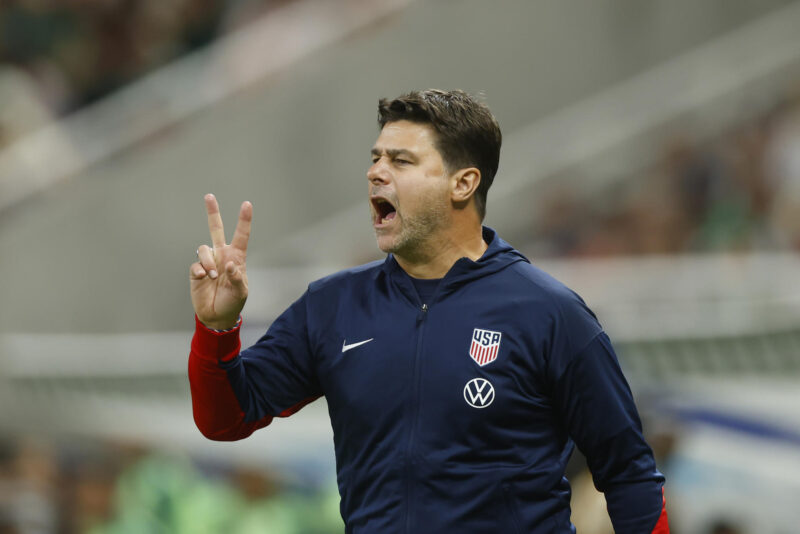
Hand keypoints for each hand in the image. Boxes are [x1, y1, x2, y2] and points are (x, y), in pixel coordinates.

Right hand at [190, 194, 251, 329]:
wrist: (217, 315)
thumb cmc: (233, 302)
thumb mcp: (241, 292)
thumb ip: (238, 278)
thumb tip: (229, 265)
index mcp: (236, 257)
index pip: (241, 236)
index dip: (244, 220)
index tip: (247, 204)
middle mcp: (221, 255)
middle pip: (216, 229)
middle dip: (212, 212)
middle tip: (209, 196)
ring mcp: (208, 262)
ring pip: (204, 249)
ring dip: (208, 262)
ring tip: (214, 276)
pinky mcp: (196, 271)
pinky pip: (195, 264)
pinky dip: (200, 271)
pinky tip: (204, 279)